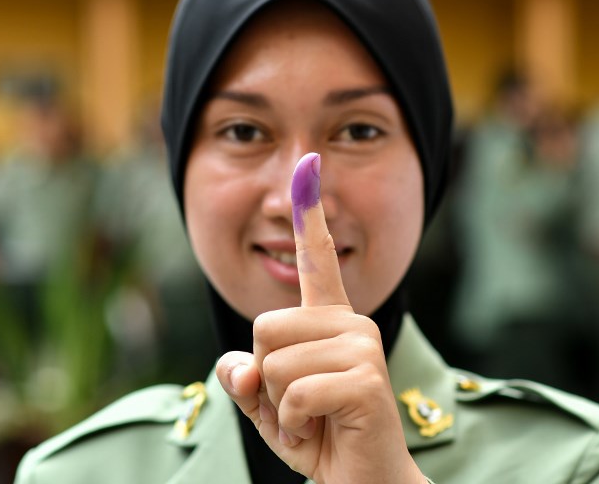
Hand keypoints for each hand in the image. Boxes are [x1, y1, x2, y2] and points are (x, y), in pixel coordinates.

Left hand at [216, 153, 425, 483]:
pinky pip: (292, 394)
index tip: (309, 162)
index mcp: (330, 320)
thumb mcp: (267, 405)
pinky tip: (319, 434)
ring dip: (277, 406)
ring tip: (311, 420)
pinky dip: (291, 426)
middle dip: (264, 378)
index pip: (316, 259)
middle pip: (263, 326)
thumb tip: (233, 364)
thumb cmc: (319, 437)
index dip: (309, 213)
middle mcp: (351, 322)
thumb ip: (245, 379)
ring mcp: (362, 347)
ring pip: (272, 362)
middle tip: (298, 406)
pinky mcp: (366, 379)